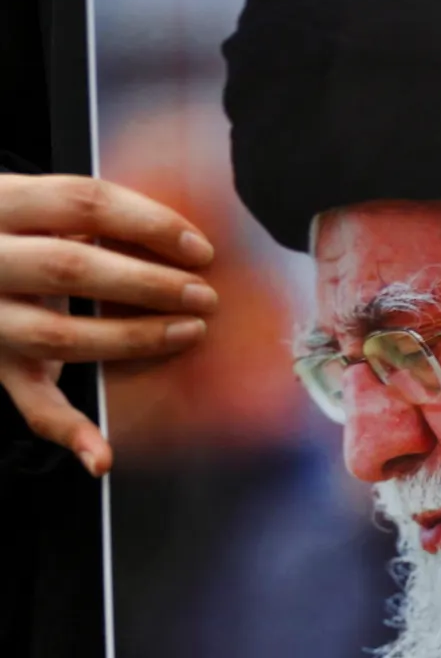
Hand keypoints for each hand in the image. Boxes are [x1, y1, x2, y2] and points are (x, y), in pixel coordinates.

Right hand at [0, 174, 216, 474]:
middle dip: (147, 284)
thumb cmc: (19, 229)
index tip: (200, 248)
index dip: (148, 223)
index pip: (83, 201)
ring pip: (58, 333)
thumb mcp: (39, 204)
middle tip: (204, 295)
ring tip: (189, 331)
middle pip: (70, 269)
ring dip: (133, 338)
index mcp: (2, 201)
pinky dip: (69, 432)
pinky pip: (31, 403)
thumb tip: (183, 234)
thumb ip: (91, 212)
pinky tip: (101, 456)